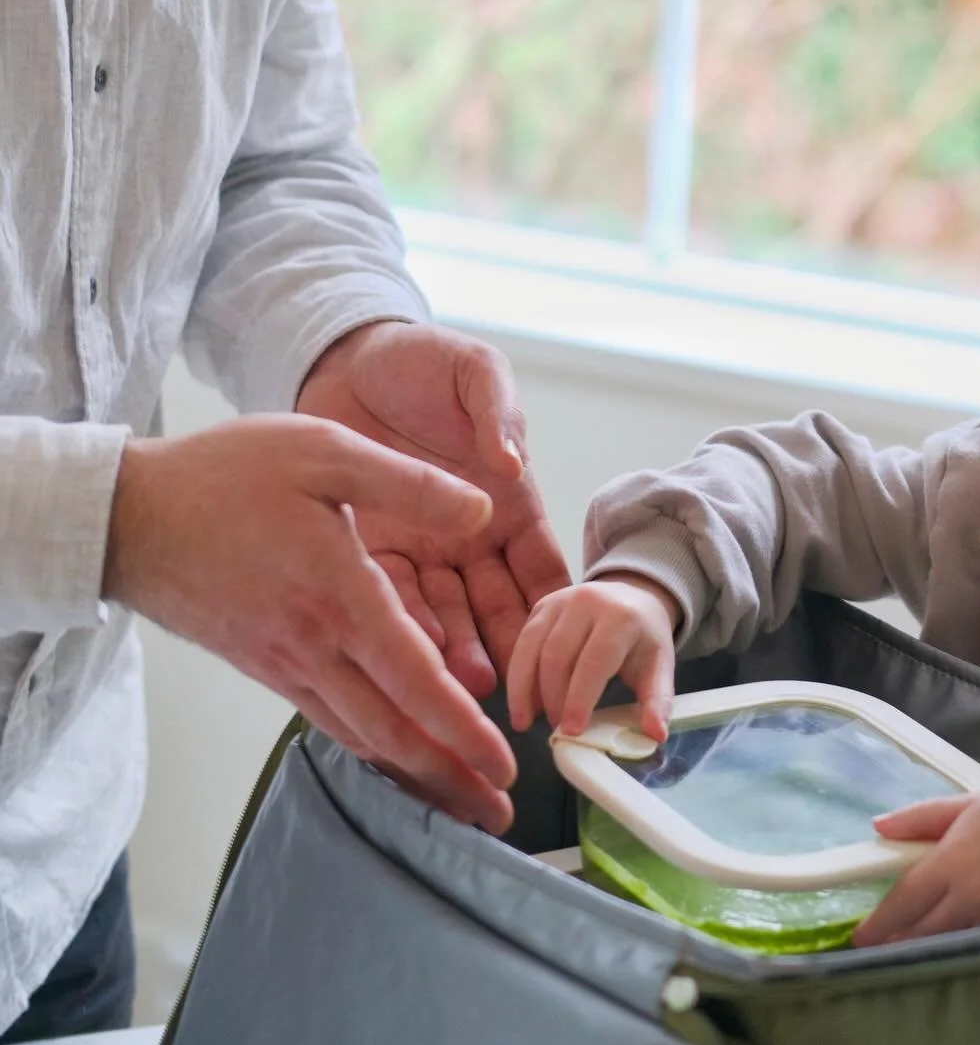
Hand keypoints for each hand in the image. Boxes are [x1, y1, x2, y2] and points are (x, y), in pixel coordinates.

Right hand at [105, 415, 517, 830]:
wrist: (131, 517)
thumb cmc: (227, 476)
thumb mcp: (326, 452)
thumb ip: (408, 484)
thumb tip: (482, 510)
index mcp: (340, 594)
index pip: (415, 681)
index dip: (462, 730)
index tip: (505, 766)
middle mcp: (315, 644)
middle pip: (392, 731)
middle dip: (449, 777)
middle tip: (500, 815)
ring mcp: (285, 662)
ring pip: (360, 735)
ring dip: (413, 774)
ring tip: (458, 802)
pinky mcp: (263, 665)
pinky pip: (327, 717)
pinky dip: (368, 746)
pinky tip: (392, 753)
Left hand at [297, 322, 570, 694]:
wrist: (346, 357)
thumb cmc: (424, 362)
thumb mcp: (476, 371)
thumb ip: (498, 412)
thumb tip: (512, 462)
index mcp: (508, 503)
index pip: (541, 568)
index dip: (555, 607)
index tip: (568, 645)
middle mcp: (468, 539)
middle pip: (497, 607)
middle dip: (507, 650)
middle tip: (513, 686)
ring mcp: (419, 549)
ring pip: (445, 615)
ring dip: (454, 651)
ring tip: (459, 684)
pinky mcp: (366, 549)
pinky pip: (387, 595)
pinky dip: (399, 626)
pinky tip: (406, 654)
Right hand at [507, 574, 680, 741]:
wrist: (634, 597)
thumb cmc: (644, 638)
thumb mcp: (660, 668)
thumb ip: (658, 702)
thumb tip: (655, 735)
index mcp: (621, 617)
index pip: (596, 659)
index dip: (580, 697)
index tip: (571, 730)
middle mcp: (587, 602)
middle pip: (558, 654)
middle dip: (554, 698)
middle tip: (558, 730)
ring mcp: (561, 600)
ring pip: (532, 647)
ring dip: (525, 689)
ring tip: (527, 722)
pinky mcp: (542, 606)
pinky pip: (522, 642)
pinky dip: (518, 675)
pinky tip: (521, 702)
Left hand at [850, 783, 979, 947]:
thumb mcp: (967, 805)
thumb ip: (920, 817)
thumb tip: (878, 827)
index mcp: (951, 862)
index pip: (903, 901)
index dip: (877, 924)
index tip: (859, 936)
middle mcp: (967, 897)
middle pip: (919, 933)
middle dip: (895, 945)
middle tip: (878, 951)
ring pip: (945, 948)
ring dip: (923, 953)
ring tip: (905, 955)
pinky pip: (977, 953)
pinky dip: (958, 955)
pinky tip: (948, 956)